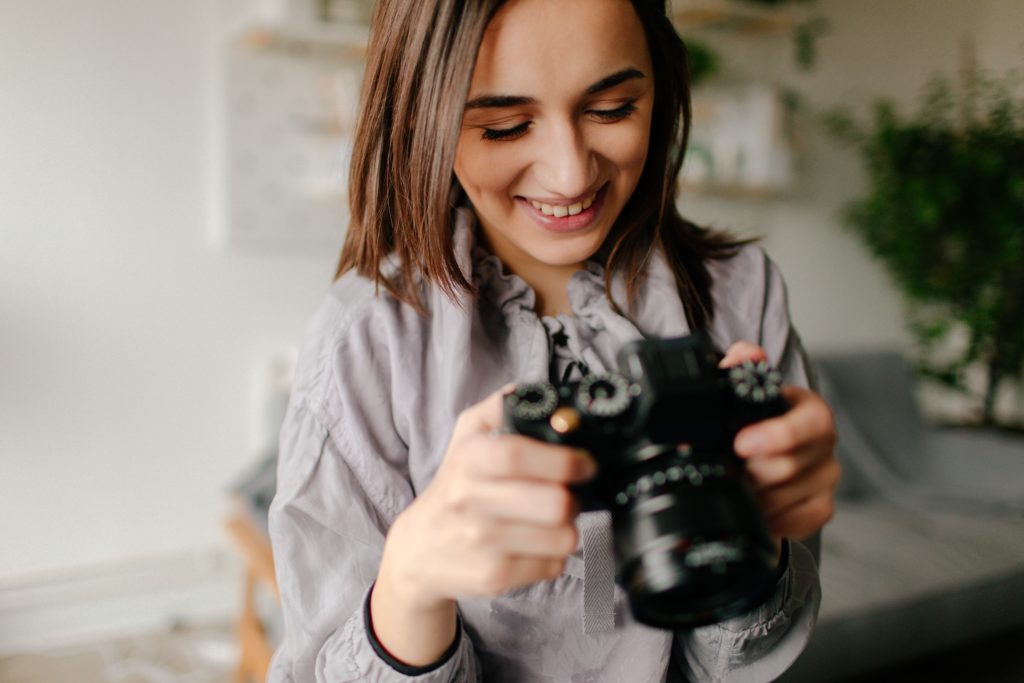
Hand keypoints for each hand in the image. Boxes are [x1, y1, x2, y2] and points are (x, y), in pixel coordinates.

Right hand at [372, 385, 595, 664]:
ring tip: (550, 521)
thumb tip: (532, 390)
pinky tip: (534, 545)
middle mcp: (471, 502)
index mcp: (468, 460)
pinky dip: (553, 555)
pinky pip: (553, 565)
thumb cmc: (454, 489)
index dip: (563, 459)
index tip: (585, 463)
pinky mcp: (494, 577)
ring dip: (567, 528)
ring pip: (562, 537)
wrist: (420, 551)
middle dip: (575, 498)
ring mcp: (483, 544)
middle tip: (569, 494)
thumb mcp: (465, 439)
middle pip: (554, 503)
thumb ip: (498, 408)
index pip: (518, 455)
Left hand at [720, 342, 839, 554]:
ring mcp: (827, 477)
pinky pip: (798, 520)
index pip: (810, 422)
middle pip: (790, 467)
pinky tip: (755, 509)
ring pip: (787, 497)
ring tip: (735, 487)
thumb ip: (740, 368)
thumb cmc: (749, 420)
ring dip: (754, 497)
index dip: (777, 435)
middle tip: (727, 470)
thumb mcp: (741, 391)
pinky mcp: (822, 507)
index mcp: (810, 410)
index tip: (741, 444)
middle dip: (750, 472)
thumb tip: (745, 353)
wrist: (758, 455)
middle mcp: (825, 443)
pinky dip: (771, 518)